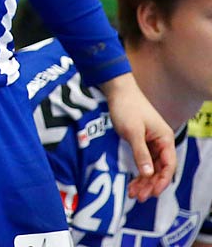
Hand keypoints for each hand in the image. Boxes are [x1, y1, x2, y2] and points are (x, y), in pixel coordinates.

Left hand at [102, 73, 176, 201]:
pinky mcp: (142, 142)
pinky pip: (144, 162)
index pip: (169, 165)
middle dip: (151, 185)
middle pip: (161, 169)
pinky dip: (139, 172)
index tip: (153, 193)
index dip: (162, 181)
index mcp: (165, 139)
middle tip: (139, 197)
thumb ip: (141, 153)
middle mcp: (162, 143)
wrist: (117, 90)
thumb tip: (148, 174)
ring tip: (133, 194)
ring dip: (144, 181)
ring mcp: (152, 143)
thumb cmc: (127, 108)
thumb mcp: (132, 131)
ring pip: (152, 168)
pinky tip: (132, 183)